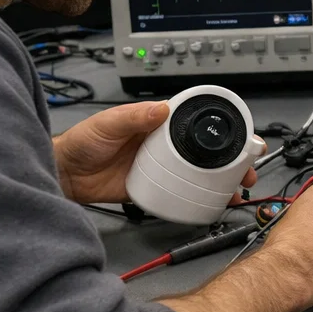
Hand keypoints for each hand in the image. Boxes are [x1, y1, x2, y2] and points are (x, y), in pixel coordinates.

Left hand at [52, 102, 257, 205]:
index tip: (241, 132)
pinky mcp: (152, 188)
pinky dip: (197, 198)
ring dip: (220, 179)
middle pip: (204, 150)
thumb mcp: (108, 123)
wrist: (65, 174)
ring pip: (197, 173)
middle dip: (231, 157)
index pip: (196, 121)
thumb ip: (133, 117)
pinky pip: (179, 193)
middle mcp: (163, 144)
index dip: (221, 126)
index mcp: (156, 123)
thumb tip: (160, 108)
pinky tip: (211, 202)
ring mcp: (159, 167)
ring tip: (237, 187)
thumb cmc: (82, 142)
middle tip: (247, 165)